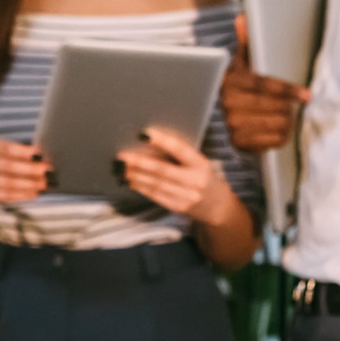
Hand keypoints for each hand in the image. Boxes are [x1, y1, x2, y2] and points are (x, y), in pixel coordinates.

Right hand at [0, 138, 51, 204]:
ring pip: (9, 183)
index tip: (38, 152)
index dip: (22, 151)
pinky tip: (35, 192)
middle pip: (8, 166)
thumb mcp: (10, 152)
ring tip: (44, 183)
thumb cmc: (3, 160)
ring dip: (29, 184)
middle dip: (30, 169)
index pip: (6, 148)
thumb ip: (24, 154)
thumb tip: (43, 159)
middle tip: (46, 170)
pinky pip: (8, 196)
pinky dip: (23, 195)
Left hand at [116, 128, 242, 225]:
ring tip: (121, 168)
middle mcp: (195, 181)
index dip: (162, 141)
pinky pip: (156, 196)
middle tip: (122, 156)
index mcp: (201, 164)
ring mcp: (187, 196)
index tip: (143, 133)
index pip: (180, 150)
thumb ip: (179, 156)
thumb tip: (146, 145)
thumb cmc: (201, 177)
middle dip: (139, 162)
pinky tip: (131, 181)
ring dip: (136, 175)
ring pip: (156, 184)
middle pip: (163, 170)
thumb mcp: (197, 164)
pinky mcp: (179, 207)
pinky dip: (141, 188)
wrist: (218, 206)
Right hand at [219, 20, 307, 152]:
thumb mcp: (244, 62)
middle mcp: (228, 103)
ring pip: (277, 124)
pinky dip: (281, 135)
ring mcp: (232, 125)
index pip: (264, 86)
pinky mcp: (239, 143)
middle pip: (274, 106)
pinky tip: (278, 128)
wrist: (228, 114)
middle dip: (288, 106)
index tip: (306, 95)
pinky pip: (273, 141)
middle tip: (292, 105)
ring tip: (285, 115)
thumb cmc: (243, 84)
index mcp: (231, 81)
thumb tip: (243, 17)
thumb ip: (246, 40)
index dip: (288, 91)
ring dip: (287, 120)